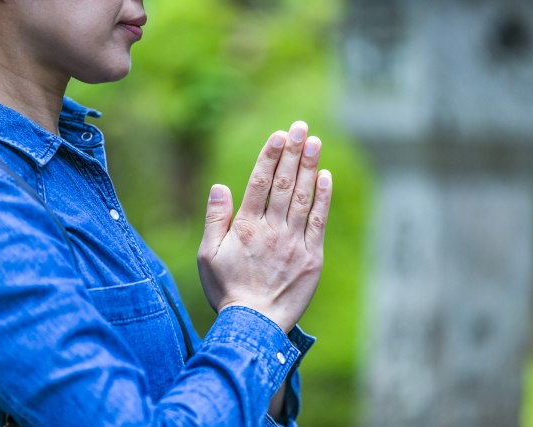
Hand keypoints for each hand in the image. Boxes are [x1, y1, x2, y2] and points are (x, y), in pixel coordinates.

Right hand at [197, 121, 332, 332]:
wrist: (255, 324)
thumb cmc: (227, 289)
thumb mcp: (208, 256)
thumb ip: (215, 219)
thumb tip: (220, 186)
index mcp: (246, 227)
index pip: (260, 182)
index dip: (270, 156)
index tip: (279, 134)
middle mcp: (272, 229)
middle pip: (284, 183)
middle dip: (292, 152)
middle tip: (300, 127)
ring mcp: (294, 242)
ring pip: (302, 197)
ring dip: (309, 167)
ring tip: (314, 142)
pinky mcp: (312, 257)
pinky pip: (319, 222)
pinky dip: (322, 198)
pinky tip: (324, 177)